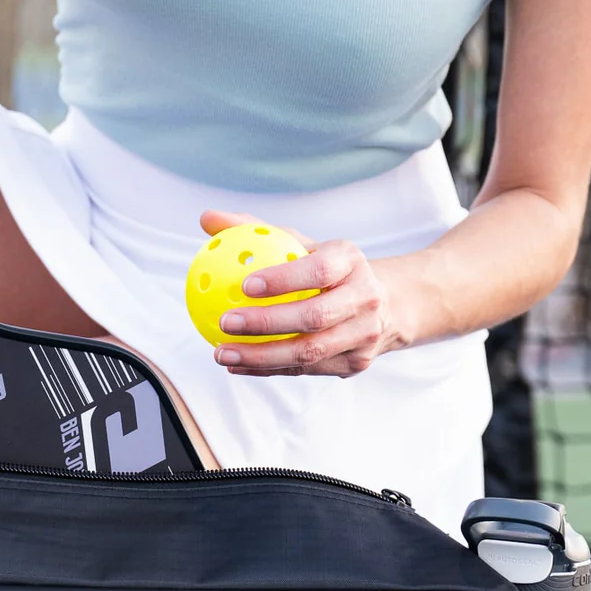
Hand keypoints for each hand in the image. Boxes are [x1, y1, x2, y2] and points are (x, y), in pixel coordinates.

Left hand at [198, 210, 412, 376]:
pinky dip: (267, 370)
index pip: (319, 269)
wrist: (382, 305)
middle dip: (267, 323)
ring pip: (309, 352)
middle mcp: (365, 298)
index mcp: (351, 261)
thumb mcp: (298, 245)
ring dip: (261, 357)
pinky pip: (305, 371)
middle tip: (225, 323)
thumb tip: (208, 219)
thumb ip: (254, 231)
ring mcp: (363, 335)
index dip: (284, 279)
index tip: (244, 285)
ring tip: (222, 353)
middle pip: (314, 317)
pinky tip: (236, 366)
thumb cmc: (325, 269)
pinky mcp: (355, 363)